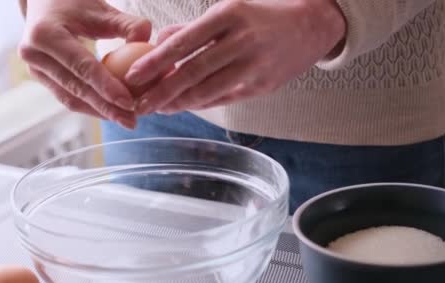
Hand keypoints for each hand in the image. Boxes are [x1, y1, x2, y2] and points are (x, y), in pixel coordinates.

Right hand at [18, 0, 151, 127]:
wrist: (44, 3)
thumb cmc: (76, 3)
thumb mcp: (100, 8)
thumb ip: (126, 23)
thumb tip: (146, 40)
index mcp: (44, 34)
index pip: (81, 67)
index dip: (106, 87)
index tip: (129, 103)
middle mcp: (34, 54)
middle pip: (76, 88)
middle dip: (106, 107)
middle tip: (132, 120)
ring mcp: (35, 69)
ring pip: (71, 99)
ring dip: (100, 112)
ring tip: (126, 120)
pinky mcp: (41, 79)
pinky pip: (69, 97)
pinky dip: (92, 106)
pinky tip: (113, 113)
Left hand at [126, 0, 345, 113]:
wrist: (311, 25)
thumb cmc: (261, 16)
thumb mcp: (229, 11)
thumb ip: (194, 29)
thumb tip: (160, 43)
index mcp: (229, 15)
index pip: (185, 41)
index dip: (156, 61)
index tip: (133, 75)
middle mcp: (242, 40)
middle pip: (193, 71)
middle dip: (162, 91)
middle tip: (139, 104)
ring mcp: (255, 65)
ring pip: (208, 90)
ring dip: (179, 103)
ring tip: (157, 108)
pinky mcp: (263, 85)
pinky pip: (225, 98)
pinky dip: (202, 103)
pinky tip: (184, 106)